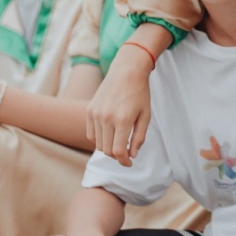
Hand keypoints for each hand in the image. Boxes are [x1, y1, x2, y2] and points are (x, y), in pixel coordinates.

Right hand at [87, 44, 153, 166]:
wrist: (127, 71)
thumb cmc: (140, 93)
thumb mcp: (146, 115)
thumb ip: (139, 137)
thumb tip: (132, 155)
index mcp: (122, 120)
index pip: (118, 151)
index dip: (124, 161)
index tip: (129, 163)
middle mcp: (106, 118)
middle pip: (107, 150)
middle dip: (117, 155)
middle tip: (126, 152)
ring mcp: (95, 114)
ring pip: (98, 144)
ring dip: (108, 147)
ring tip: (119, 141)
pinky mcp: (89, 111)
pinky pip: (91, 134)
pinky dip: (99, 139)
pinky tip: (109, 134)